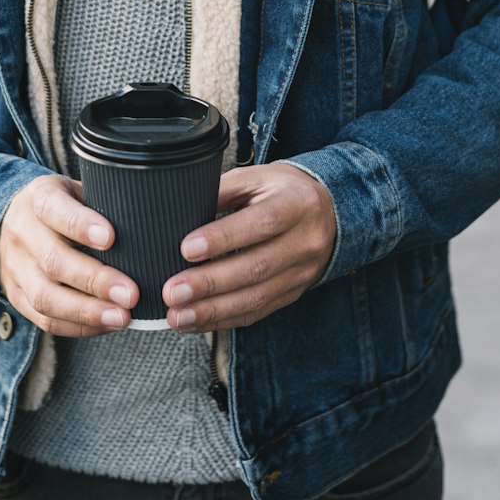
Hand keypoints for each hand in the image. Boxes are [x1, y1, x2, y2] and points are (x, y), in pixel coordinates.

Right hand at [0, 175, 138, 337]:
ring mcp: (15, 268)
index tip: (111, 238)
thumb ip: (104, 202)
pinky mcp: (16, 296)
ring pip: (45, 297)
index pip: (54, 209)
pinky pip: (44, 320)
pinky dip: (78, 327)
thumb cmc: (64, 204)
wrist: (11, 220)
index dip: (80, 225)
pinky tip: (106, 325)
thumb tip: (150, 223)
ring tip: (122, 318)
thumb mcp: (77, 190)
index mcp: (39, 198)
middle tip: (131, 294)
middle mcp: (22, 232)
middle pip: (53, 261)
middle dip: (95, 281)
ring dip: (86, 312)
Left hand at [162, 163, 335, 332]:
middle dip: (210, 283)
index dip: (224, 238)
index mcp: (297, 204)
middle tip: (172, 291)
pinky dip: (224, 320)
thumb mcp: (256, 177)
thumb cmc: (281, 190)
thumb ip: (222, 191)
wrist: (327, 212)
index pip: (261, 223)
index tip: (187, 249)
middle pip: (256, 267)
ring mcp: (302, 272)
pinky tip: (196, 322)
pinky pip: (258, 312)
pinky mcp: (293, 294)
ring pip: (256, 297)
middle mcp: (305, 241)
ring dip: (212, 311)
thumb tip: (179, 211)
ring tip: (178, 315)